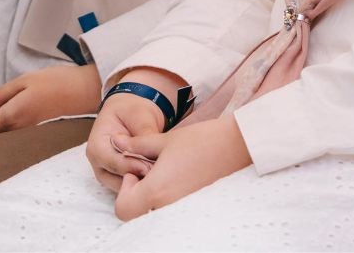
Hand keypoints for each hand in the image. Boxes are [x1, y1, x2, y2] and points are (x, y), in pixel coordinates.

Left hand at [0, 64, 103, 140]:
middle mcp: (17, 133)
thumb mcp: (23, 80)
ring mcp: (27, 138)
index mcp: (11, 117)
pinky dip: (8, 131)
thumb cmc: (56, 82)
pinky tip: (19, 114)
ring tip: (8, 108)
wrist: (86, 93)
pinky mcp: (35, 138)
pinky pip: (13, 141)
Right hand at [85, 68, 181, 194]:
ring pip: (124, 188)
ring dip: (141, 184)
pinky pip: (130, 188)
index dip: (132, 166)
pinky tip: (158, 179)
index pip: (112, 163)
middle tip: (159, 174)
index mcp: (97, 146)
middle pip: (116, 180)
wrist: (132, 113)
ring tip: (160, 177)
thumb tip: (151, 155)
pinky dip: (143, 185)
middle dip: (138, 178)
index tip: (149, 167)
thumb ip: (144, 134)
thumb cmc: (132, 111)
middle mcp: (99, 164)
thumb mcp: (139, 115)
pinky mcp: (119, 180)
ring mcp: (108, 175)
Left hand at [113, 116, 251, 221]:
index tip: (137, 170)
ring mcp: (184, 209)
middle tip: (151, 170)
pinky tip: (180, 176)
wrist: (238, 144)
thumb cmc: (202, 140)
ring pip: (154, 212)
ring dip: (153, 195)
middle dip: (137, 194)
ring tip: (167, 171)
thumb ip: (136, 146)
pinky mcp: (196, 208)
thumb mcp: (164, 141)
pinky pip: (172, 209)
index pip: (123, 209)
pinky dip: (169, 196)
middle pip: (137, 214)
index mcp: (157, 190)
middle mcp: (168, 206)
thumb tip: (116, 142)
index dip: (125, 189)